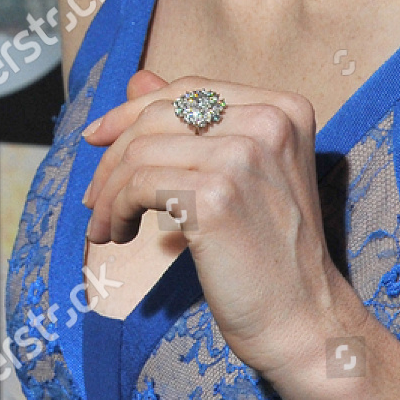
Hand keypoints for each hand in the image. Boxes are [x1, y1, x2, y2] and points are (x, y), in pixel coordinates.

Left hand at [80, 70, 361, 380]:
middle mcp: (269, 120)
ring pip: (141, 151)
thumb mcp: (240, 175)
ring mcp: (244, 155)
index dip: (133, 110)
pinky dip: (115, 210)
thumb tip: (136, 80)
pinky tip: (120, 235)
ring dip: (108, 192)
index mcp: (284, 107)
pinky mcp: (216, 195)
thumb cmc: (271, 254)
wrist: (306, 319)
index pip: (191, 89)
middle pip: (159, 114)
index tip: (96, 138)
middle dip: (113, 156)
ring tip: (106, 226)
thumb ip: (194, 124)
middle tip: (93, 199)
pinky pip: (138, 185)